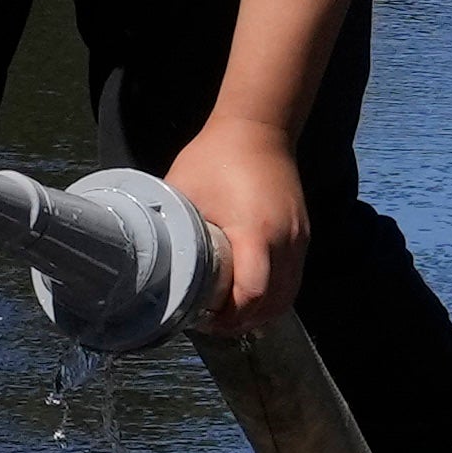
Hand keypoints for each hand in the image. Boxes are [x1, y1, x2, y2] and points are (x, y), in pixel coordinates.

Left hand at [164, 114, 309, 337]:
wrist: (260, 127)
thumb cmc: (216, 155)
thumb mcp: (184, 188)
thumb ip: (172, 225)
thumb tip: (148, 257)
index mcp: (255, 231)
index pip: (251, 293)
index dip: (229, 316)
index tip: (205, 319)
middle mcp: (285, 240)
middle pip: (272, 303)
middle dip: (244, 322)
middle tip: (213, 325)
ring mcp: (299, 239)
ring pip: (287, 296)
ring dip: (261, 312)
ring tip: (230, 316)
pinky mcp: (303, 235)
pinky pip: (293, 279)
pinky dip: (274, 296)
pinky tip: (249, 298)